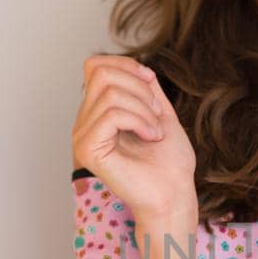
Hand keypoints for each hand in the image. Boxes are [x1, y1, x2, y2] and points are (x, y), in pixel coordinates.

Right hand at [72, 54, 198, 225]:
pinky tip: (151, 136)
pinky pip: (111, 115)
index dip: (125, 65)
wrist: (174, 193)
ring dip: (143, 108)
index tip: (151, 82)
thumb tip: (137, 66)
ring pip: (108, 93)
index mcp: (97, 113)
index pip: (95, 66)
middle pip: (101, 73)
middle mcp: (84, 123)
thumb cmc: (170, 161)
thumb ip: (144, 88)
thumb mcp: (159, 112)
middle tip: (156, 114)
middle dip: (138, 87)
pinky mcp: (88, 151)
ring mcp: (82, 137)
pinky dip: (139, 120)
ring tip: (155, 131)